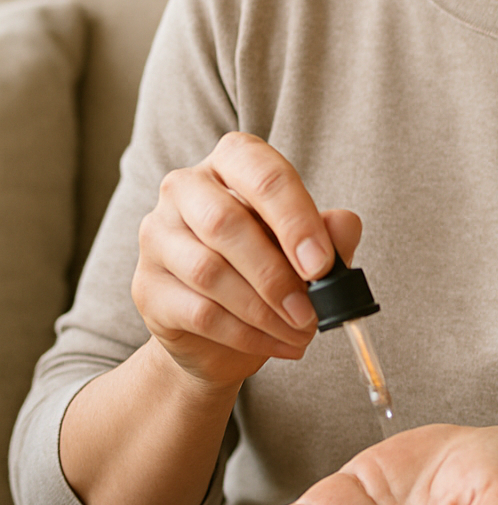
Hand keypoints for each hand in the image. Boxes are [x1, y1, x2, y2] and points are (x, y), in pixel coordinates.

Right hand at [132, 131, 361, 389]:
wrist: (218, 334)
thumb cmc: (267, 271)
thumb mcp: (307, 250)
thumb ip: (329, 234)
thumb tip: (344, 224)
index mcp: (231, 161)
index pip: (261, 172)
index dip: (294, 217)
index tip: (321, 265)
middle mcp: (184, 188)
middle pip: (226, 222)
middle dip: (276, 273)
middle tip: (311, 310)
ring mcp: (157, 236)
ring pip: (209, 271)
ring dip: (264, 310)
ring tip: (301, 330)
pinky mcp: (146, 287)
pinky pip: (198, 312)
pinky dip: (247, 334)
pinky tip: (279, 343)